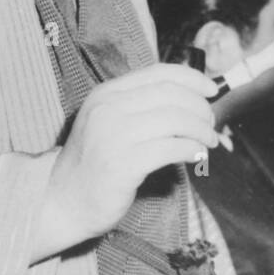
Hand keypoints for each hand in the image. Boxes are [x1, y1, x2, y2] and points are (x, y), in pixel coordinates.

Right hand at [33, 64, 219, 259]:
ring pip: (175, 119)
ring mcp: (113, 137)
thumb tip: (192, 98)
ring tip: (209, 142)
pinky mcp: (122, 165)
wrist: (62, 201)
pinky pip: (171, 148)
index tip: (212, 89)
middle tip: (211, 124)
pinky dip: (192, 149)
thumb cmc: (94, 163)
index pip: (158, 73)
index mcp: (105, 94)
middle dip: (200, 108)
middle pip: (171, 94)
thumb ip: (141, 106)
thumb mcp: (109, 123)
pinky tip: (197, 155)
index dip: (192, 78)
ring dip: (201, 130)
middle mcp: (107, 109)